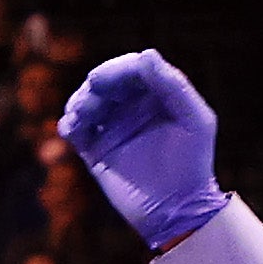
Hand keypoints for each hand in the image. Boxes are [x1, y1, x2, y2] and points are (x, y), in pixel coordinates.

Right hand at [55, 52, 225, 250]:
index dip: (116, 69)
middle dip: (95, 85)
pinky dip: (69, 125)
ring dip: (79, 103)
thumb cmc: (192, 163)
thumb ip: (173, 85)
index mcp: (158, 94)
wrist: (177, 209)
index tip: (101, 79)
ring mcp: (113, 127)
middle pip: (106, 82)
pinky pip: (77, 132)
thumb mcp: (194, 119)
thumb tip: (145, 53)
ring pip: (87, 103)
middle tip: (90, 96)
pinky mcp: (96, 151)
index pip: (133, 69)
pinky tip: (70, 129)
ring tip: (80, 116)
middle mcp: (133, 106)